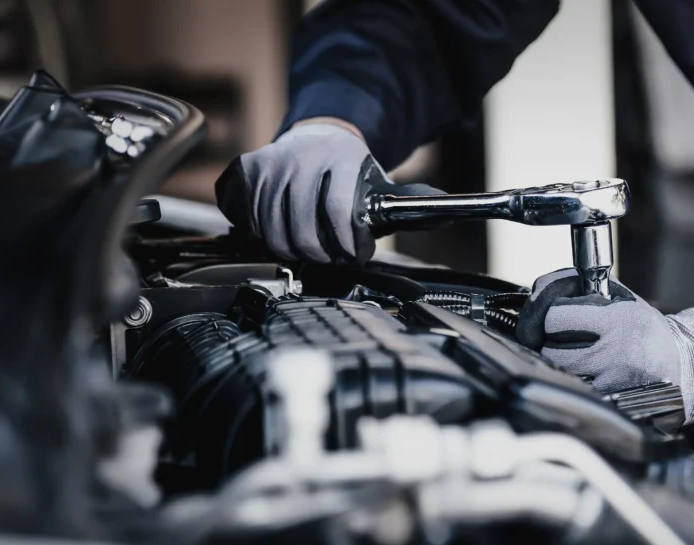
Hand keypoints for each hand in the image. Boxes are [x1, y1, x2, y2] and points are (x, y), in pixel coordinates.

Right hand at [215, 121, 444, 263]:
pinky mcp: (245, 171)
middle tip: (330, 258)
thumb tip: (448, 210)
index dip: (346, 245)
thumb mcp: (384, 185)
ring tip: (308, 248)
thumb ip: (413, 202)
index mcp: (340, 159)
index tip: (353, 256)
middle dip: (319, 255)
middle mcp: (301, 158)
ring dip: (290, 249)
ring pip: (270, 231)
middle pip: (300, 231)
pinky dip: (261, 234)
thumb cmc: (353, 173)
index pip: (338, 212)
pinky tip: (280, 231)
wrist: (320, 137)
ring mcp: (269, 163)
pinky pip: (246, 219)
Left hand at [516, 269, 693, 424]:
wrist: (683, 366)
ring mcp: (611, 381)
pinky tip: (585, 374)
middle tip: (558, 338)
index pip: (556, 318)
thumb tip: (544, 286)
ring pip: (560, 374)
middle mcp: (613, 353)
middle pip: (551, 350)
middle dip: (549, 342)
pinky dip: (574, 382)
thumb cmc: (647, 331)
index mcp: (617, 322)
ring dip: (559, 364)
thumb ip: (585, 289)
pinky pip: (576, 390)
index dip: (548, 315)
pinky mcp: (611, 401)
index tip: (553, 316)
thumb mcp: (623, 300)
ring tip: (574, 355)